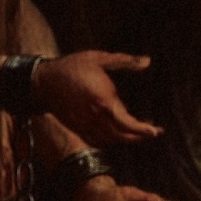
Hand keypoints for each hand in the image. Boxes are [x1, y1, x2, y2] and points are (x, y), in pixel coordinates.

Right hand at [36, 50, 162, 144]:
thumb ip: (125, 61)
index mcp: (103, 102)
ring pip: (112, 141)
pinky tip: (119, 133)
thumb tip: (147, 61)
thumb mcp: (100, 58)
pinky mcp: (79, 129)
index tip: (155, 131)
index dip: (143, 130)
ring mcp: (86, 126)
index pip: (128, 124)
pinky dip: (111, 140)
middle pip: (123, 136)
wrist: (44, 81)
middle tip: (153, 132)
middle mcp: (96, 118)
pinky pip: (99, 141)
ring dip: (127, 139)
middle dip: (140, 136)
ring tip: (139, 132)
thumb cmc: (73, 67)